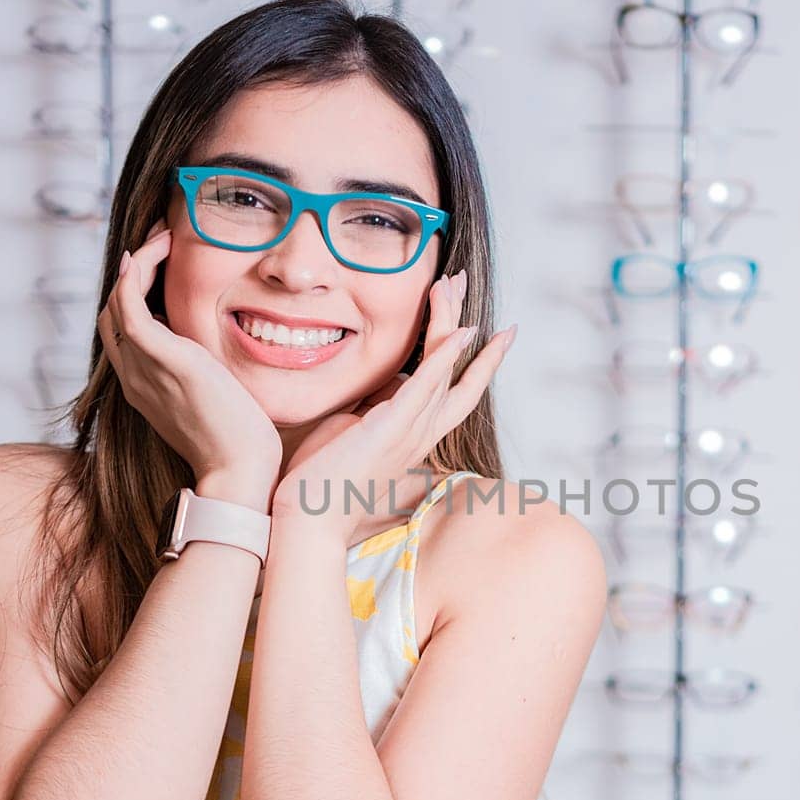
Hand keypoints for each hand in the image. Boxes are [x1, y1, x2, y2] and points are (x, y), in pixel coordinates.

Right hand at [98, 218, 281, 509]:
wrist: (240, 473)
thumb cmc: (241, 446)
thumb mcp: (219, 405)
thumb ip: (210, 380)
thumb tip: (225, 364)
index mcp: (144, 388)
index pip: (123, 333)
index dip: (132, 297)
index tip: (158, 266)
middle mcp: (134, 377)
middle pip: (111, 314)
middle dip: (130, 274)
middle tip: (159, 241)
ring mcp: (143, 368)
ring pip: (116, 303)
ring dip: (137, 263)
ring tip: (161, 236)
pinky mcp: (163, 359)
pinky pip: (131, 304)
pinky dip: (139, 272)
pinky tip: (157, 251)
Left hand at [271, 268, 516, 546]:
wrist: (307, 518)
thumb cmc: (323, 480)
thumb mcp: (355, 431)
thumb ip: (375, 406)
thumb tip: (382, 382)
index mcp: (414, 436)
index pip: (457, 394)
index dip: (478, 362)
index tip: (492, 330)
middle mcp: (422, 434)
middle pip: (460, 376)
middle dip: (465, 325)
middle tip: (464, 282)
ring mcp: (410, 432)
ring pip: (446, 370)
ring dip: (451, 323)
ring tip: (453, 283)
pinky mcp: (390, 428)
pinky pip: (427, 387)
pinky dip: (447, 358)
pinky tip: (462, 332)